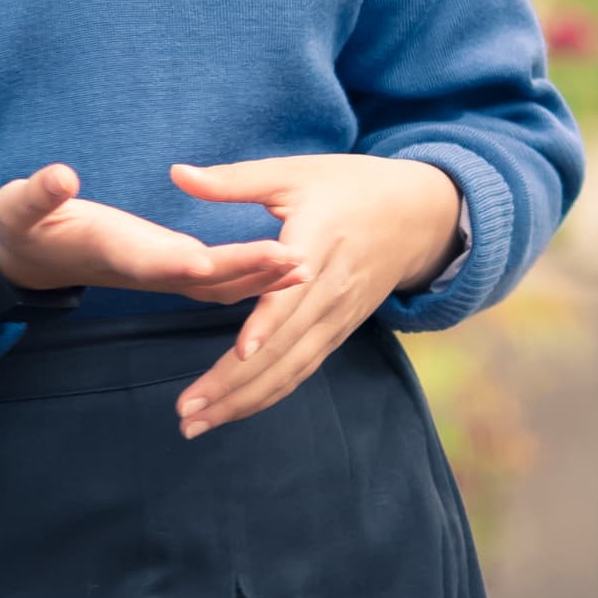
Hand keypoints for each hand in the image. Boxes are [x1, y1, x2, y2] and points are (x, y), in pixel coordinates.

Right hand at [0, 163, 299, 301]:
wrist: (24, 259)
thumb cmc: (24, 225)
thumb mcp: (22, 205)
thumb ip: (40, 194)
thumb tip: (59, 177)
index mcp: (113, 250)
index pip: (160, 260)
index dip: (196, 263)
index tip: (219, 260)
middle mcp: (142, 268)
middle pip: (203, 278)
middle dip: (250, 271)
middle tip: (299, 261)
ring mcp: (157, 273)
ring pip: (216, 287)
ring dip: (260, 281)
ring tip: (305, 268)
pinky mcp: (166, 269)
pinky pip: (216, 283)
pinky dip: (251, 281)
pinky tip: (284, 271)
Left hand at [163, 155, 463, 439]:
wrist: (419, 214)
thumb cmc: (350, 186)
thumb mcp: (296, 173)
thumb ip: (234, 180)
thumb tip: (177, 173)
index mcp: (319, 240)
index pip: (293, 290)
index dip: (269, 322)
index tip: (242, 351)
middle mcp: (332, 287)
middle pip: (286, 344)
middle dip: (235, 382)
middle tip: (187, 412)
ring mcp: (340, 314)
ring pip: (294, 366)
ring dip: (246, 400)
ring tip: (198, 424)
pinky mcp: (343, 329)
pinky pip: (305, 368)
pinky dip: (271, 393)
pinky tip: (236, 411)